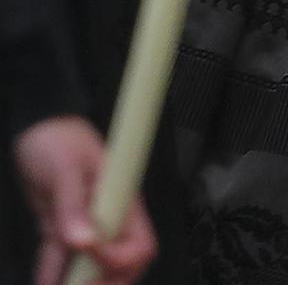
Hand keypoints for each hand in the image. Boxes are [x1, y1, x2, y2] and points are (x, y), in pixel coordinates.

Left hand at [14, 115, 156, 284]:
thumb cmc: (59, 139)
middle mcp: (108, 219)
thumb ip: (73, 205)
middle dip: (104, 283)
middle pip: (122, 264)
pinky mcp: (62, 230)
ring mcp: (85, 226)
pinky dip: (53, 276)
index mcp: (122, 202)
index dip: (118, 259)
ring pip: (91, 269)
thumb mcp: (66, 169)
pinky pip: (60, 262)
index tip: (89, 255)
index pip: (137, 244)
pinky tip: (44, 283)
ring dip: (77, 284)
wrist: (37, 130)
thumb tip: (84, 242)